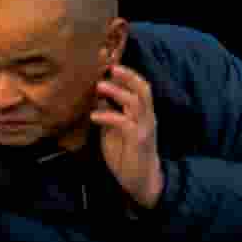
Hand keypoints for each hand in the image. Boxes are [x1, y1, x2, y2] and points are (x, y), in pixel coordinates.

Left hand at [92, 60, 166, 211]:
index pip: (138, 87)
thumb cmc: (127, 156)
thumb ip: (109, 115)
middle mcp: (147, 117)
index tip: (109, 59)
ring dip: (118, 92)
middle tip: (109, 65)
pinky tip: (94, 116)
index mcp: (142, 113)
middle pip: (143, 88)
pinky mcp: (139, 140)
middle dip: (127, 75)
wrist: (141, 182)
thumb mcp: (114, 133)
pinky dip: (109, 116)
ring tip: (100, 85)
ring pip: (136, 102)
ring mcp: (145, 127)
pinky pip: (124, 123)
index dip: (126, 73)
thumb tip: (96, 99)